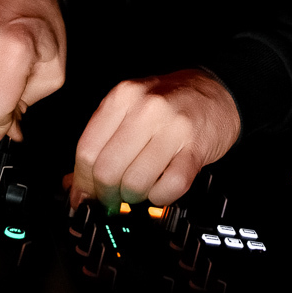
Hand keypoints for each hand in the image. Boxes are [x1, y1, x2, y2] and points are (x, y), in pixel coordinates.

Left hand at [69, 69, 240, 209]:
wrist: (217, 92)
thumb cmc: (170, 102)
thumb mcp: (130, 109)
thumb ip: (101, 140)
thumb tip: (74, 183)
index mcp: (122, 97)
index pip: (86, 151)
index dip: (82, 182)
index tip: (85, 196)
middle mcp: (146, 109)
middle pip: (107, 171)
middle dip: (106, 195)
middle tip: (111, 200)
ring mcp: (173, 128)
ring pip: (135, 183)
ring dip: (134, 197)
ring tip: (139, 189)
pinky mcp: (196, 149)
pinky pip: (169, 188)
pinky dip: (160, 197)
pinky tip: (162, 187)